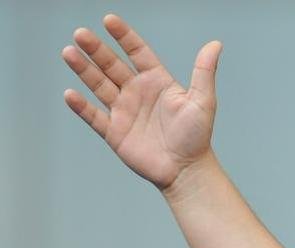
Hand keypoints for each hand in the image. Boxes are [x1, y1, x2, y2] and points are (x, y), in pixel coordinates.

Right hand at [62, 14, 221, 189]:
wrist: (187, 170)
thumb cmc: (197, 136)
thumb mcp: (203, 101)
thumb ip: (204, 72)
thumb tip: (216, 44)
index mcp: (157, 82)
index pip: (137, 52)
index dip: (124, 37)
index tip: (109, 21)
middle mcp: (137, 93)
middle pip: (112, 65)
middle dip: (96, 50)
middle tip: (81, 34)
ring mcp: (124, 111)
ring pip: (99, 85)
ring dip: (84, 70)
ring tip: (69, 52)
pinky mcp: (115, 132)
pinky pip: (94, 116)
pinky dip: (81, 106)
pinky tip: (70, 94)